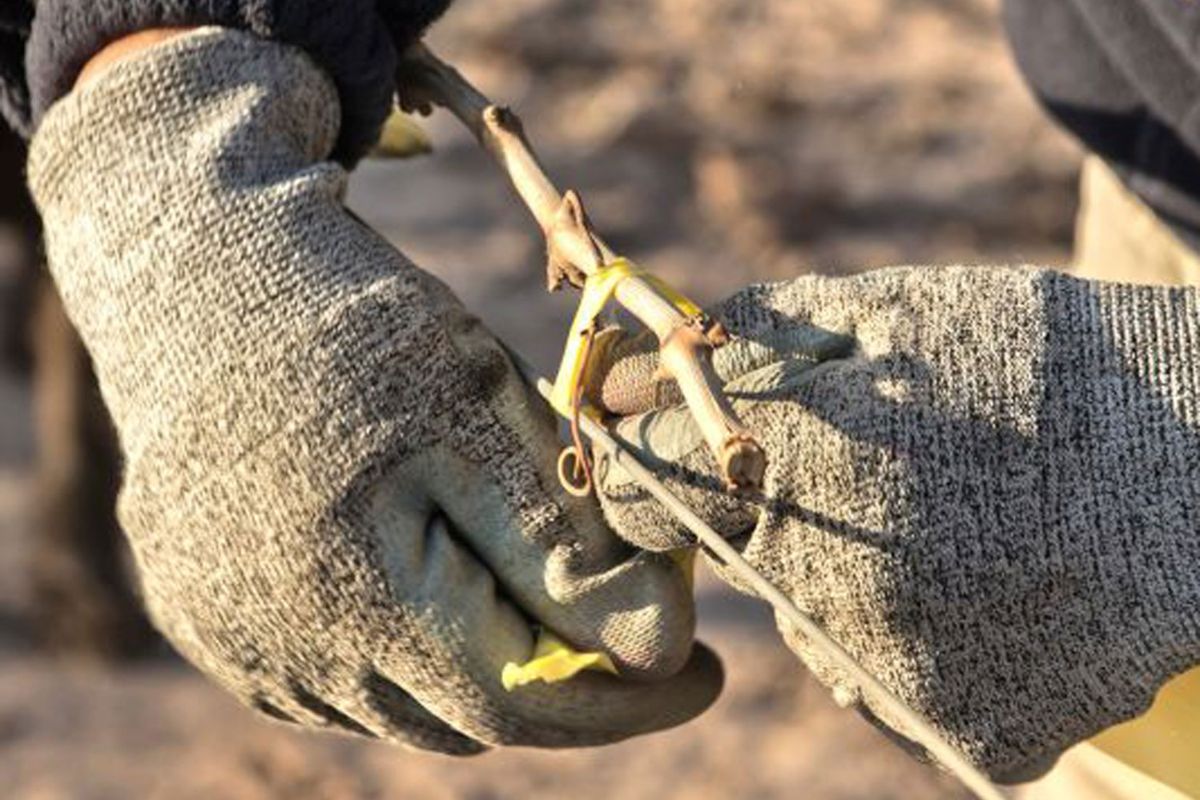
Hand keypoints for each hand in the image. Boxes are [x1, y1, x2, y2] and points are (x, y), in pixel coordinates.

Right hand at [29, 29, 719, 752]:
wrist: (203, 275)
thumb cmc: (359, 331)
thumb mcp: (482, 413)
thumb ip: (564, 545)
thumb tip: (662, 646)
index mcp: (357, 595)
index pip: (525, 700)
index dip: (628, 698)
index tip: (703, 670)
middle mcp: (284, 645)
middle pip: (469, 717)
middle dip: (570, 679)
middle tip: (638, 626)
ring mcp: (236, 640)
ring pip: (406, 705)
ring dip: (489, 668)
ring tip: (540, 590)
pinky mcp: (207, 619)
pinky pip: (339, 680)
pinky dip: (411, 653)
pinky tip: (442, 582)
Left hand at [596, 265, 1199, 780]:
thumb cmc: (1043, 361)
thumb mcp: (893, 312)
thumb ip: (749, 340)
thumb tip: (628, 378)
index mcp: (801, 473)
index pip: (644, 492)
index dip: (655, 467)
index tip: (676, 453)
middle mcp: (834, 592)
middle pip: (738, 564)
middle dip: (773, 515)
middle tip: (873, 473)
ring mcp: (905, 678)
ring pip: (817, 631)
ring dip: (849, 584)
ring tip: (950, 527)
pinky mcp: (971, 736)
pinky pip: (901, 689)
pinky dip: (924, 642)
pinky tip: (985, 588)